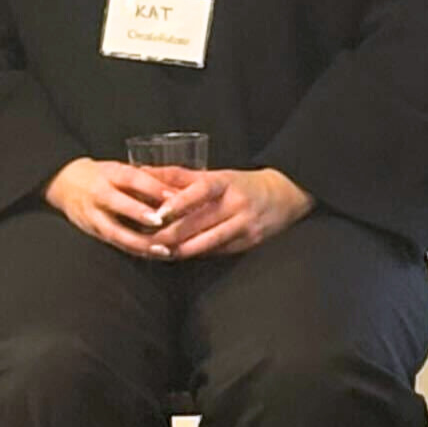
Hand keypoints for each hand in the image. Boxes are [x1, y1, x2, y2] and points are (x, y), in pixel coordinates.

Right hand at [47, 156, 183, 256]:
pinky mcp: (93, 232)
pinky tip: (153, 255)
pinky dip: (135, 251)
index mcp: (110, 174)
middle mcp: (99, 194)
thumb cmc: (103, 175)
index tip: (172, 195)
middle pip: (118, 203)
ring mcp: (93, 215)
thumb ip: (148, 179)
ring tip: (162, 249)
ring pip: (114, 231)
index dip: (151, 186)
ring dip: (139, 241)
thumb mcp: (122, 170)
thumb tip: (180, 190)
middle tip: (161, 221)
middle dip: (139, 213)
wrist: (64, 183)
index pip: (131, 178)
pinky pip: (115, 244)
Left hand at [156, 166, 311, 260]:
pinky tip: (180, 255)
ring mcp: (244, 224)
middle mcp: (237, 203)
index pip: (202, 189)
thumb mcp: (215, 175)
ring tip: (158, 251)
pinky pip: (217, 250)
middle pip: (200, 221)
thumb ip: (180, 176)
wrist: (283, 196)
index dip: (181, 201)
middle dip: (171, 233)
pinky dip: (197, 253)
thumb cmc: (241, 185)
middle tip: (145, 239)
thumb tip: (144, 171)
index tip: (160, 212)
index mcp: (226, 182)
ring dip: (181, 249)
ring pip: (208, 241)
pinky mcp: (248, 242)